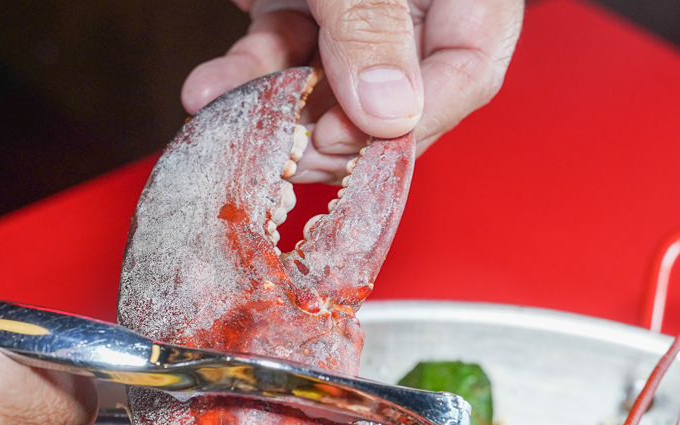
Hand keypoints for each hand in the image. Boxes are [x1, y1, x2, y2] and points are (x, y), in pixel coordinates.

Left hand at [183, 0, 522, 181]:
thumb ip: (373, 26)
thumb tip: (391, 115)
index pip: (470, 65)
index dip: (421, 118)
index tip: (362, 143)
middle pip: (397, 90)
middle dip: (341, 129)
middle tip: (299, 154)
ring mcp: (355, 2)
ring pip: (329, 82)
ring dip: (276, 109)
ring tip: (234, 120)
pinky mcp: (301, 0)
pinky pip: (281, 54)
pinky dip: (243, 74)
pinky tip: (209, 89)